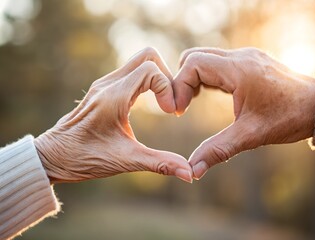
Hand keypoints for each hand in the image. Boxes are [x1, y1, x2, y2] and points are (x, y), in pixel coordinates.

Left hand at [35, 47, 192, 183]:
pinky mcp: (104, 88)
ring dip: (158, 78)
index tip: (171, 113)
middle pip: (148, 56)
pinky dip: (148, 81)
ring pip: (140, 61)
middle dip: (166, 76)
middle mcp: (108, 84)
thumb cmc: (83, 158)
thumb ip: (159, 163)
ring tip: (164, 104)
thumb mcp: (124, 161)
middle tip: (170, 103)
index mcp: (113, 97)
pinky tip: (151, 103)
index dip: (168, 88)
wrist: (52, 156)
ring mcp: (104, 84)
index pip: (151, 70)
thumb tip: (189, 174)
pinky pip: (132, 72)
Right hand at [173, 47, 314, 178]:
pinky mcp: (249, 62)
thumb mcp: (251, 135)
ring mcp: (245, 57)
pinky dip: (206, 76)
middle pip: (194, 57)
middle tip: (181, 107)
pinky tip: (207, 95)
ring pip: (205, 57)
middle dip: (182, 81)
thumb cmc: (289, 118)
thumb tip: (193, 170)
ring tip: (191, 103)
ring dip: (193, 78)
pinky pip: (218, 62)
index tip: (178, 110)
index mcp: (239, 70)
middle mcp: (240, 57)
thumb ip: (218, 150)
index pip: (193, 64)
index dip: (178, 85)